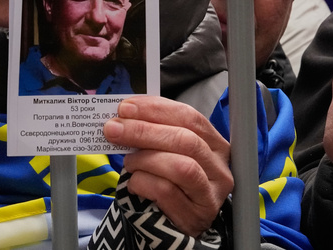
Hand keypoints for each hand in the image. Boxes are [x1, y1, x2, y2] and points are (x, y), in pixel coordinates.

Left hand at [103, 95, 231, 236]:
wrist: (173, 224)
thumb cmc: (168, 180)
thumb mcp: (166, 152)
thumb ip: (153, 132)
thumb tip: (122, 116)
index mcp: (215, 144)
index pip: (190, 117)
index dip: (156, 109)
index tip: (126, 107)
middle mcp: (219, 168)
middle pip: (185, 140)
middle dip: (144, 131)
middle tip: (113, 128)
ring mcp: (211, 194)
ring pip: (180, 166)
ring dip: (145, 159)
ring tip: (127, 161)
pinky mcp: (196, 216)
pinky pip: (166, 192)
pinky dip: (142, 183)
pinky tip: (134, 183)